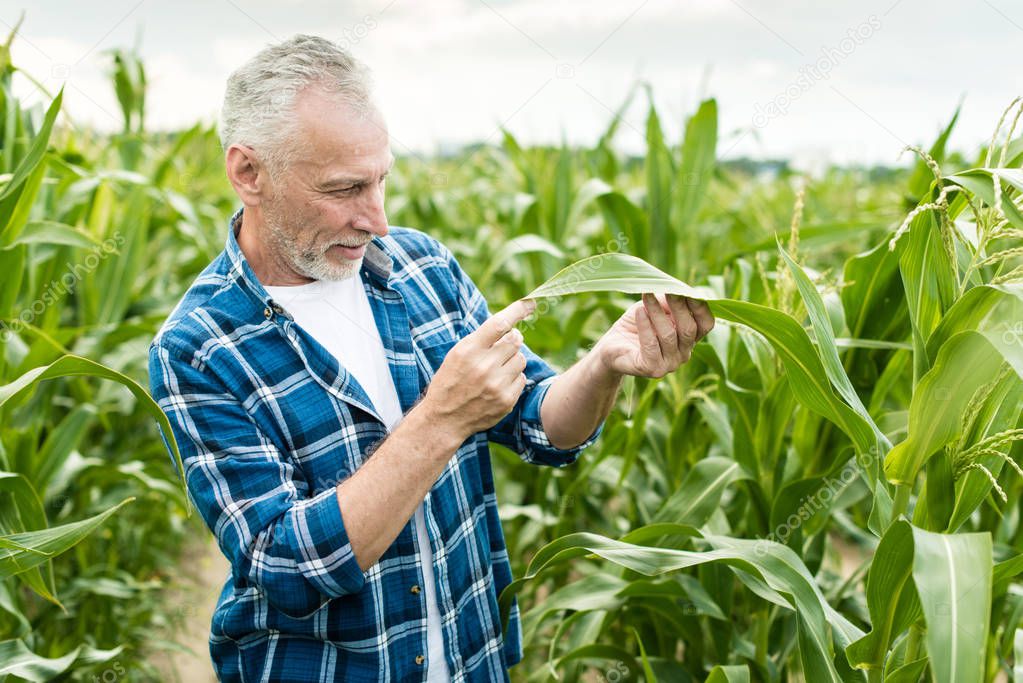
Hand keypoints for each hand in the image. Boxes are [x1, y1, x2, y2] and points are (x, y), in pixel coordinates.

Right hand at [419, 299, 535, 441]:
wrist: (444, 419)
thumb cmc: (450, 381)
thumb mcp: (457, 355)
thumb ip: (481, 341)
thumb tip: (510, 327)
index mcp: (468, 350)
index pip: (499, 324)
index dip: (517, 310)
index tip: (530, 303)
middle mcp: (484, 366)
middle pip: (516, 340)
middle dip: (512, 340)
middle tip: (503, 347)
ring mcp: (497, 385)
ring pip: (521, 359)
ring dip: (513, 360)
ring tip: (496, 369)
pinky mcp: (506, 400)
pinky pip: (521, 378)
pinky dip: (513, 378)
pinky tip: (498, 385)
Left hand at [593, 293, 713, 377]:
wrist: (611, 347)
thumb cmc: (637, 324)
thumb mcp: (655, 307)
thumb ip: (668, 300)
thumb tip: (677, 289)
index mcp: (690, 338)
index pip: (706, 324)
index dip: (700, 307)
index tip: (687, 289)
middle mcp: (684, 353)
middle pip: (689, 328)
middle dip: (679, 306)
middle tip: (667, 290)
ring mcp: (670, 364)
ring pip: (669, 335)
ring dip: (657, 313)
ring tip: (646, 296)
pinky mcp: (652, 369)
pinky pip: (651, 344)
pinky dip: (645, 325)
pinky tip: (639, 312)